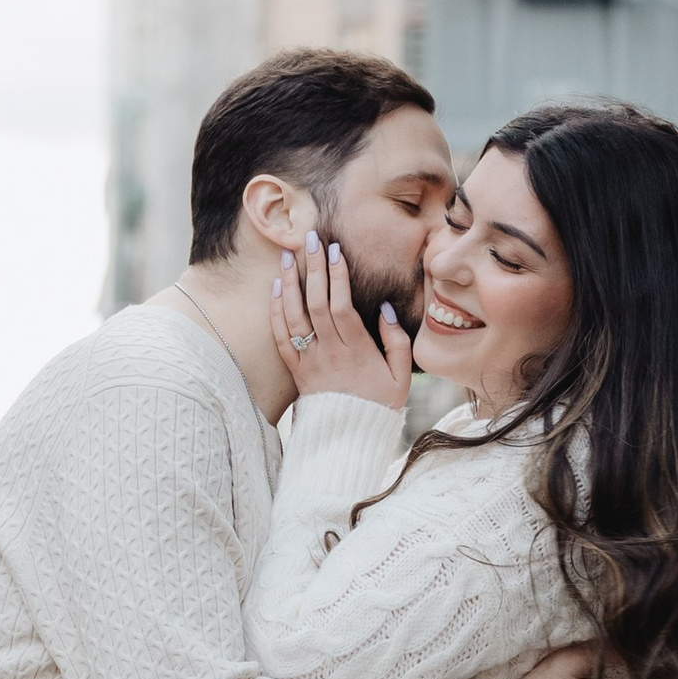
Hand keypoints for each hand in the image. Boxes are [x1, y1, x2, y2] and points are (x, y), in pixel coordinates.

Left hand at [275, 232, 411, 407]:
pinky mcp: (296, 371)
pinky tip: (276, 288)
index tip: (335, 251)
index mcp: (357, 352)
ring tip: (289, 255)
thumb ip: (397, 340)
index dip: (338, 277)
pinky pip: (281, 338)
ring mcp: (309, 362)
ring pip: (294, 317)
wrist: (349, 439)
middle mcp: (329, 354)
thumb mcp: (401, 376)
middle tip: (311, 239)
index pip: (342, 307)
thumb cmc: (379, 404)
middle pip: (316, 304)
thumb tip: (384, 308)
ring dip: (291, 283)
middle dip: (314, 269)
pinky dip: (276, 311)